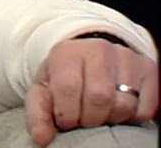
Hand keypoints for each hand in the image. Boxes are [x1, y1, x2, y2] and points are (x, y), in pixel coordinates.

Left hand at [25, 37, 158, 145]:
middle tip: (84, 119)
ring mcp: (127, 58)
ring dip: (111, 118)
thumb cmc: (63, 78)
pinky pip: (147, 108)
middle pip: (99, 97)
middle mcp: (99, 50)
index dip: (67, 113)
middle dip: (89, 118)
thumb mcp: (43, 91)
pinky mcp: (149, 70)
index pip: (68, 87)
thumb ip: (38, 114)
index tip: (65, 121)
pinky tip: (119, 110)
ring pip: (124, 104)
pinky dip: (133, 117)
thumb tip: (41, 138)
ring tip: (100, 113)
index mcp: (67, 52)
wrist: (89, 59)